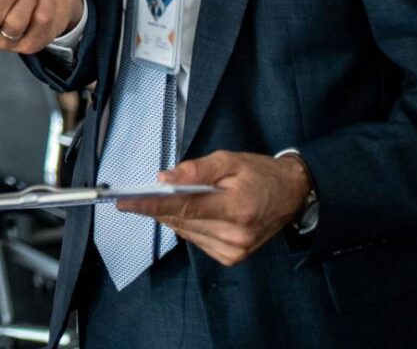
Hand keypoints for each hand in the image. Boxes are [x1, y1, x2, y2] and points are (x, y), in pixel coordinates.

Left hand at [116, 150, 311, 266]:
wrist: (291, 196)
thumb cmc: (259, 174)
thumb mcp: (229, 160)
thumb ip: (196, 169)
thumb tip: (164, 179)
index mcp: (236, 208)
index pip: (184, 207)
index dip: (151, 205)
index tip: (124, 203)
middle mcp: (235, 235)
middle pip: (181, 221)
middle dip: (157, 207)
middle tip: (136, 196)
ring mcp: (234, 250)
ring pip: (185, 231)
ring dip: (173, 215)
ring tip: (171, 198)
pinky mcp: (232, 258)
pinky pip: (196, 239)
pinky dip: (187, 224)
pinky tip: (192, 211)